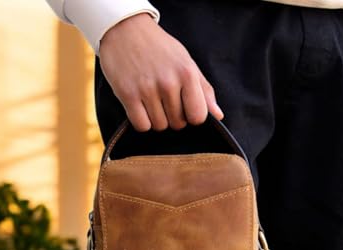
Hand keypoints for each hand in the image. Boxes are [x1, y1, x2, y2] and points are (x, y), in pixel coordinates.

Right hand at [99, 13, 223, 131]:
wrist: (125, 30)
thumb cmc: (158, 48)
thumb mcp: (186, 62)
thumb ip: (203, 90)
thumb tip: (218, 115)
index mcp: (187, 73)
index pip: (198, 116)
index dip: (192, 117)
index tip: (185, 108)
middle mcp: (168, 82)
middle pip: (178, 123)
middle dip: (173, 117)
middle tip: (164, 99)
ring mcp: (147, 89)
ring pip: (159, 126)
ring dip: (156, 119)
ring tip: (151, 100)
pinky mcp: (128, 95)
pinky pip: (142, 126)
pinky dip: (142, 121)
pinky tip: (140, 106)